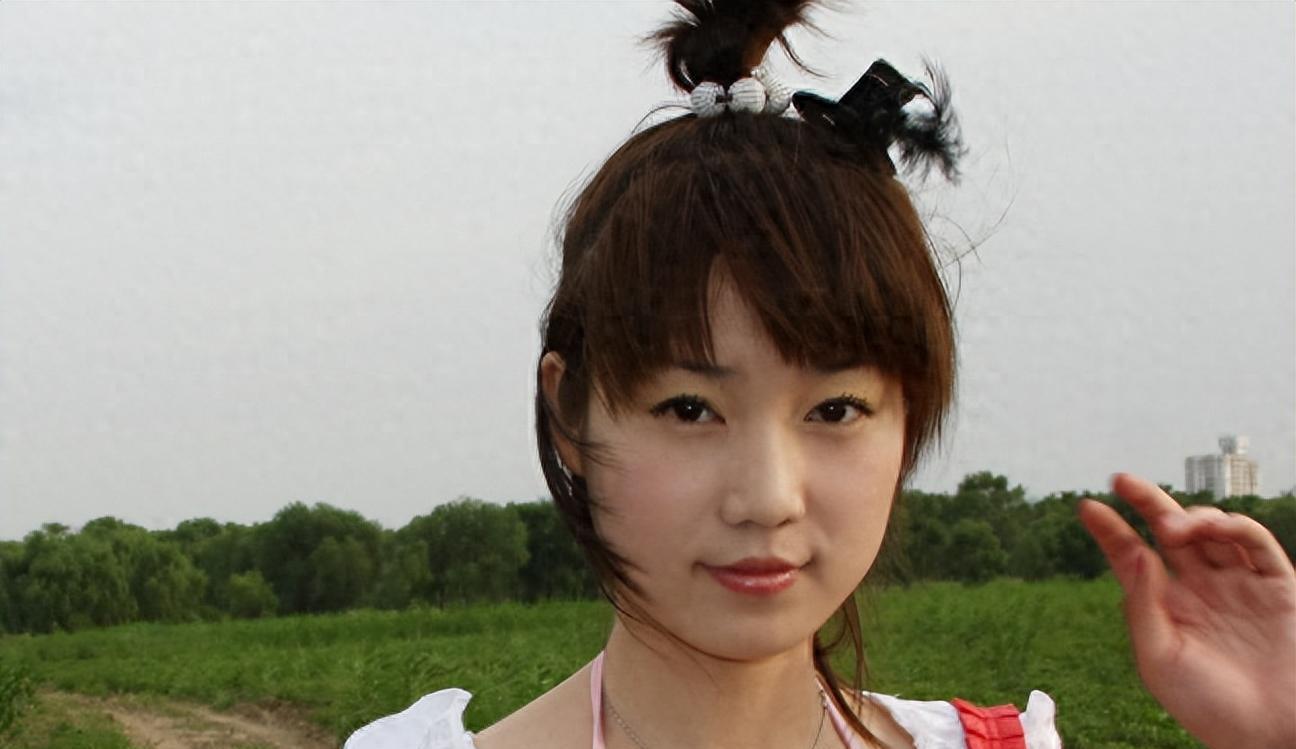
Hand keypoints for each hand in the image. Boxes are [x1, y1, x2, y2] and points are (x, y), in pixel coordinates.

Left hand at [1078, 473, 1295, 748]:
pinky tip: (1212, 525)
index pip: (1132, 556)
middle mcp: (1201, 589)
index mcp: (1167, 606)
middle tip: (1121, 480)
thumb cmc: (1208, 705)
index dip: (1110, 530)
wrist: (1270, 734)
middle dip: (1147, 502)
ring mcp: (1239, 585)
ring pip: (1212, 530)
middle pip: (1170, 532)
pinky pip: (1256, 544)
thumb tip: (1136, 551)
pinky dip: (1235, 525)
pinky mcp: (1277, 587)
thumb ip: (1143, 603)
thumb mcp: (1158, 657)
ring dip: (1189, 516)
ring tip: (1172, 526)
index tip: (1086, 507)